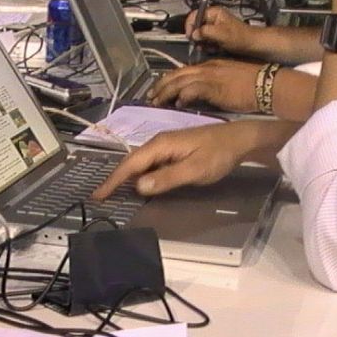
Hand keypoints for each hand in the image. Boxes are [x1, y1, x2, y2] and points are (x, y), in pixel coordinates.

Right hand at [92, 121, 263, 198]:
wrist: (238, 140)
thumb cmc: (218, 154)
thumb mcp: (195, 169)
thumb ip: (167, 178)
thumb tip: (138, 186)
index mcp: (161, 145)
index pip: (130, 164)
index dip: (113, 180)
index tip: (98, 194)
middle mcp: (159, 142)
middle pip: (131, 162)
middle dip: (115, 178)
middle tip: (100, 196)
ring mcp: (166, 145)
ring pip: (140, 162)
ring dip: (126, 176)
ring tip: (113, 191)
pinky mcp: (173, 150)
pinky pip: (150, 163)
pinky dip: (140, 173)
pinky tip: (139, 183)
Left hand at [148, 59, 259, 111]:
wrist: (269, 84)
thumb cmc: (254, 84)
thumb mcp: (229, 80)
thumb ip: (213, 85)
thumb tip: (200, 95)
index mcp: (211, 66)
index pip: (183, 71)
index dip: (169, 80)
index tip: (160, 89)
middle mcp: (207, 68)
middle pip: (177, 74)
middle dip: (161, 85)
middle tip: (150, 96)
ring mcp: (211, 76)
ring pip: (181, 80)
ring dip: (166, 91)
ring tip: (156, 101)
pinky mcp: (215, 86)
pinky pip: (194, 89)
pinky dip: (184, 95)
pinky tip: (178, 103)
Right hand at [185, 6, 262, 56]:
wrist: (252, 45)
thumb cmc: (240, 37)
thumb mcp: (221, 34)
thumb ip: (205, 32)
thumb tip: (194, 34)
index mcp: (214, 13)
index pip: (194, 15)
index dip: (190, 26)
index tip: (190, 36)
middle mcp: (213, 18)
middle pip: (196, 26)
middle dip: (198, 36)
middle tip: (201, 44)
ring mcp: (215, 27)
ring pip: (201, 35)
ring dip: (203, 42)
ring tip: (211, 47)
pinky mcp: (217, 35)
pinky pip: (206, 40)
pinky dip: (208, 45)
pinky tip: (214, 49)